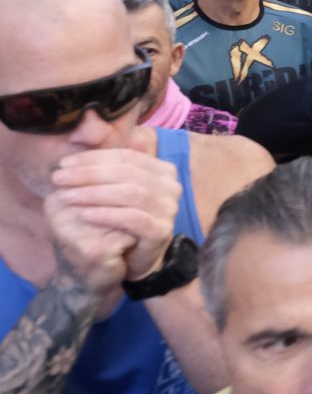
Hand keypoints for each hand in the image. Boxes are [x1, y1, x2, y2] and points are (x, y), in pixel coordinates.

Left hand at [51, 130, 181, 282]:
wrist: (133, 259)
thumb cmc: (122, 221)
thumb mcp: (117, 189)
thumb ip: (115, 165)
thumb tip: (124, 134)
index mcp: (163, 171)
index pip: (126, 157)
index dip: (94, 158)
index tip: (63, 164)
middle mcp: (171, 187)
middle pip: (127, 173)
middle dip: (89, 174)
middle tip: (59, 178)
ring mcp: (169, 209)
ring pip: (130, 193)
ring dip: (94, 193)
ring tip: (67, 196)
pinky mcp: (161, 231)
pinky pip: (133, 218)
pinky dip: (107, 214)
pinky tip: (84, 214)